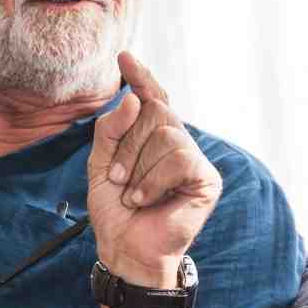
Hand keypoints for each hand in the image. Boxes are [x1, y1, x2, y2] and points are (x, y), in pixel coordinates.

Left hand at [87, 52, 221, 287]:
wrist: (126, 249)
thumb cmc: (115, 211)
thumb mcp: (100, 164)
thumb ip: (111, 130)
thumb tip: (134, 99)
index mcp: (152, 137)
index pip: (151, 98)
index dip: (141, 77)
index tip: (124, 57)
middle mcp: (177, 143)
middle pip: (154, 112)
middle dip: (127, 145)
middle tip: (118, 179)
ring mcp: (194, 159)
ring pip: (166, 135)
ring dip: (139, 167)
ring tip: (133, 195)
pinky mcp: (207, 180)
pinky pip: (179, 159)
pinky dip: (154, 180)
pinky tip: (146, 199)